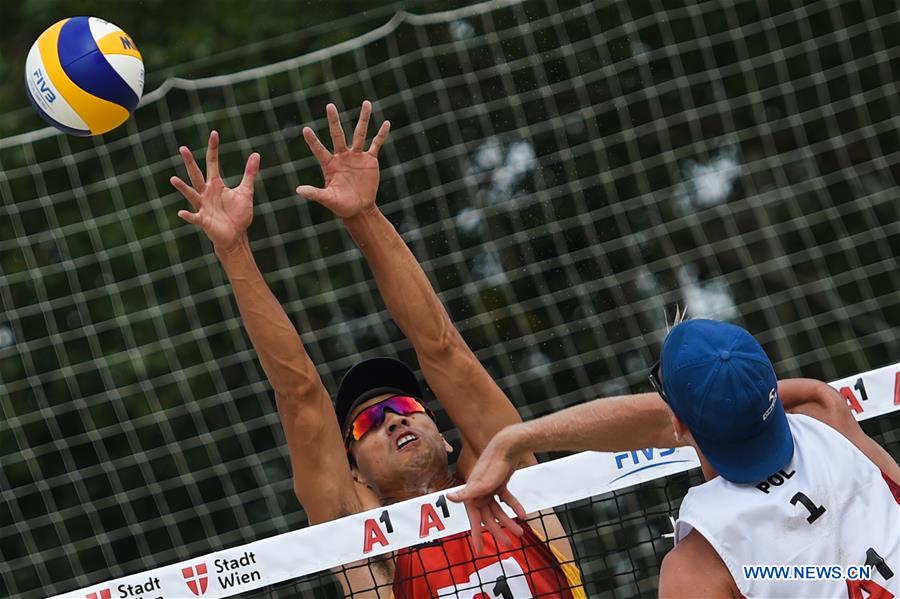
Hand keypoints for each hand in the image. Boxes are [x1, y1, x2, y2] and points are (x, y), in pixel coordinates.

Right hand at [170, 131, 260, 251]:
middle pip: (196, 174)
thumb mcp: (246, 192)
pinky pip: (194, 217)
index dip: (213, 149)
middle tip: (183, 148)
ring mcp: (203, 206)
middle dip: (190, 162)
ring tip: (173, 179)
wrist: (236, 235)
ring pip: (191, 194)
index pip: (212, 162)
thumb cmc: (238, 214)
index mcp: (216, 184)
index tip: (214, 133)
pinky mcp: (203, 221)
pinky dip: (188, 215)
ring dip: (182, 187)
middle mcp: (206, 193)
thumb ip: (249, 174)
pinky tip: (181, 212)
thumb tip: (256, 154)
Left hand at [296, 101, 389, 219]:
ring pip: (360, 133)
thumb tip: (298, 190)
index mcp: (330, 164)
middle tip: (329, 105)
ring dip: (364, 119)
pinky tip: (386, 123)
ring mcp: (356, 156)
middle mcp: (342, 156)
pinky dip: (381, 134)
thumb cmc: (341, 206)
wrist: (359, 209)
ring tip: (366, 103)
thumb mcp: (327, 199)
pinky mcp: (370, 160)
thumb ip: (314, 193)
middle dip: (334, 120)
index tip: (305, 129)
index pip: (319, 150)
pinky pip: (376, 144)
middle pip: (337, 134)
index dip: (312, 141)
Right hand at [447, 428, 527, 554]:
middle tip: (508, 543)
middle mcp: (479, 493)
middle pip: (489, 517)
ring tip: (520, 531)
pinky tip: (523, 514)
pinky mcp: (499, 483)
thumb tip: (449, 498)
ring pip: (499, 510)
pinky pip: (506, 499)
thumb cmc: (493, 464)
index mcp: (472, 495)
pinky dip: (514, 506)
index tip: (478, 550)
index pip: (474, 519)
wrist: (508, 446)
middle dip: (499, 530)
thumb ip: (466, 493)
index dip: (476, 535)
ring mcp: (489, 489)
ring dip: (509, 521)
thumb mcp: (482, 483)